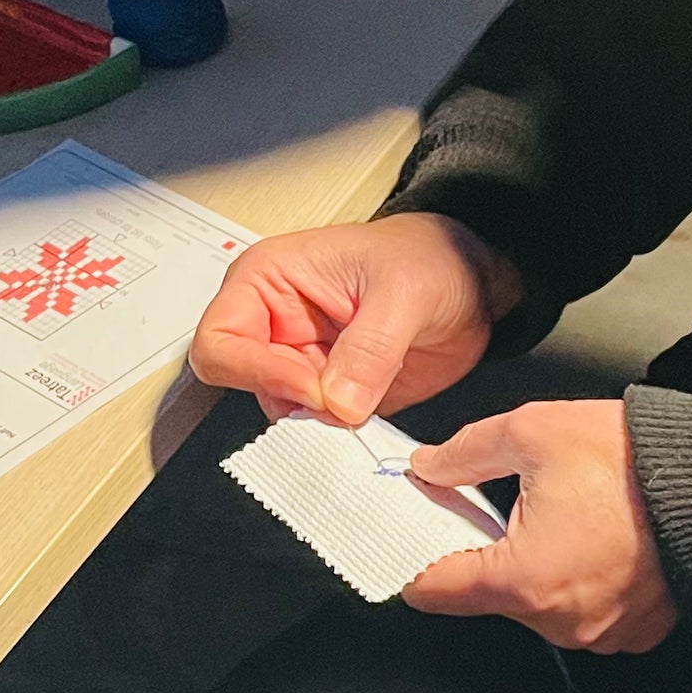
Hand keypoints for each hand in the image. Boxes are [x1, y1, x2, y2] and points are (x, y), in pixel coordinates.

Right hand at [189, 214, 521, 424]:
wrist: (470, 281)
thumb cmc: (428, 258)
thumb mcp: (404, 291)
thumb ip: (370, 348)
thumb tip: (339, 401)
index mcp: (267, 281)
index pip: (221, 342)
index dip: (257, 371)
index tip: (313, 387)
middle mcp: (275, 325)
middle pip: (250, 386)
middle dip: (298, 403)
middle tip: (348, 402)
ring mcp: (304, 362)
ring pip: (287, 414)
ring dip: (325, 423)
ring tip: (370, 402)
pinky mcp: (335, 393)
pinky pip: (324, 428)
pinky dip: (346, 434)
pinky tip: (376, 417)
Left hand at [403, 401, 677, 652]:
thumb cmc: (634, 463)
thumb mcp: (530, 432)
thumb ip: (463, 454)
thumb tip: (428, 470)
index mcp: (523, 580)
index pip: (433, 590)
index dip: (414, 557)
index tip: (417, 535)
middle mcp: (560, 621)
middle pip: (490, 598)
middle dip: (491, 554)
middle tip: (512, 508)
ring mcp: (603, 633)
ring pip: (539, 606)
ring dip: (540, 571)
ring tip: (569, 522)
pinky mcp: (636, 631)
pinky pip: (587, 614)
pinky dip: (584, 584)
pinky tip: (599, 543)